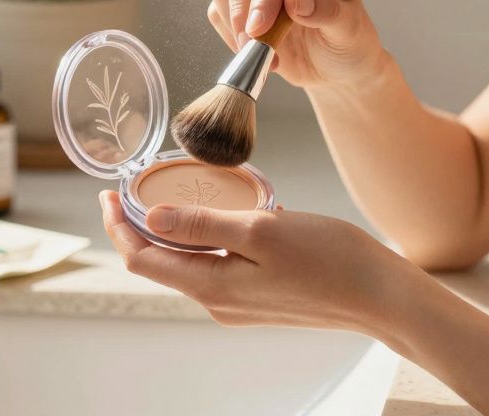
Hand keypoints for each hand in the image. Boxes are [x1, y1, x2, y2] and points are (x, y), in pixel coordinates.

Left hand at [99, 189, 413, 333]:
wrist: (380, 294)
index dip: (119, 225)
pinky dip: (205, 238)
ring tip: (172, 194)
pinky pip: (217, 265)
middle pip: (160, 262)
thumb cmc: (329, 259)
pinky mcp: (260, 295)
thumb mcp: (260, 229)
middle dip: (140, 225)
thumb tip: (151, 216)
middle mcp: (218, 301)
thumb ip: (202, 224)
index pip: (141, 258)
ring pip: (189, 263)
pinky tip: (222, 213)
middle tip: (134, 187)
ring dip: (173, 231)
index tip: (108, 192)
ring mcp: (239, 302)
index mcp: (211, 286)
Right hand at [208, 0, 386, 88]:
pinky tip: (258, 55)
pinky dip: (232, 37)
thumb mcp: (350, 30)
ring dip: (236, 24)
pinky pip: (217, 12)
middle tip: (252, 42)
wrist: (335, 68)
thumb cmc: (350, 42)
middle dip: (243, 4)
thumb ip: (327, 11)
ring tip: (265, 55)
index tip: (262, 26)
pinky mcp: (237, 0)